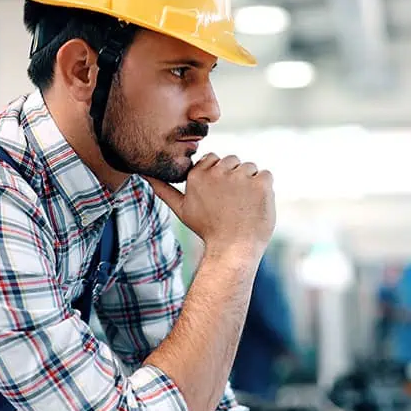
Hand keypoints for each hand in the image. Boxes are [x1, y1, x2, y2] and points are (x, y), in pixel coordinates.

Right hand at [146, 154, 275, 256]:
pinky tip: (255, 206)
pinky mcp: (260, 183)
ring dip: (250, 184)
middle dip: (235, 179)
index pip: (214, 159)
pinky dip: (265, 190)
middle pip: (233, 161)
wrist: (233, 250)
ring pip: (250, 168)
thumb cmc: (208, 230)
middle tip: (231, 204)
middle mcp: (218, 171)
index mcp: (198, 174)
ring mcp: (241, 176)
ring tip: (243, 206)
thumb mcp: (181, 209)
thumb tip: (143, 174)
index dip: (219, 178)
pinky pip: (266, 176)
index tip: (219, 197)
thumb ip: (163, 189)